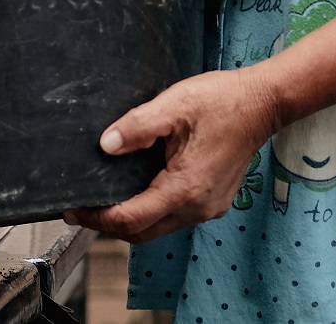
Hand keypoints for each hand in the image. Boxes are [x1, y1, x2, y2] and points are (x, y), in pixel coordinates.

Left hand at [66, 69, 279, 243]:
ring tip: (103, 198)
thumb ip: (137, 126)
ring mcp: (208, 208)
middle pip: (142, 233)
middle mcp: (197, 208)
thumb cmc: (222, 101)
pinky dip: (150, 210)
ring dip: (130, 219)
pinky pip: (174, 216)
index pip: (130, 219)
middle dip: (108, 224)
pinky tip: (136, 189)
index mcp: (184, 189)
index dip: (96, 218)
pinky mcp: (213, 201)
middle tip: (80, 208)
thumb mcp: (174, 105)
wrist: (263, 103)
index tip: (71, 210)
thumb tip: (105, 145)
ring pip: (158, 228)